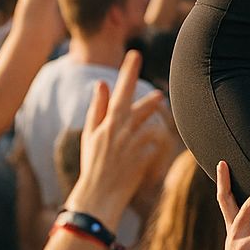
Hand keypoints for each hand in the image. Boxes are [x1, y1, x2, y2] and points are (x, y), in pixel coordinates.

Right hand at [62, 51, 167, 226]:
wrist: (99, 195)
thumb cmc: (93, 164)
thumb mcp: (90, 135)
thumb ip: (97, 108)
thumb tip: (102, 84)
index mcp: (108, 123)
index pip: (119, 91)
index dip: (128, 72)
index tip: (135, 54)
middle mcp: (120, 131)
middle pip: (137, 103)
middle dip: (144, 88)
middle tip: (155, 81)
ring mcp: (132, 144)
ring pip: (150, 121)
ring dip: (154, 112)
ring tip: (159, 103)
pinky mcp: (143, 157)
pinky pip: (155, 143)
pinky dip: (155, 141)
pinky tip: (153, 143)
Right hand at [215, 164, 249, 249]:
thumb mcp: (249, 249)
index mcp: (233, 231)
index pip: (225, 202)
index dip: (223, 182)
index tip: (222, 164)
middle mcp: (232, 233)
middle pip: (226, 202)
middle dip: (225, 181)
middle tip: (225, 162)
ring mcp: (237, 241)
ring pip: (244, 213)